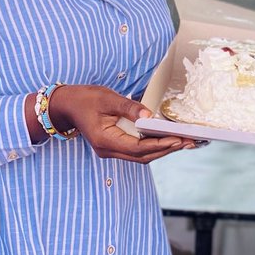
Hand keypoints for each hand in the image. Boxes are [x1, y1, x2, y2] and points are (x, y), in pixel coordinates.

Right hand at [47, 85, 196, 162]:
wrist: (66, 105)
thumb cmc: (85, 99)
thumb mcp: (108, 98)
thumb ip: (130, 108)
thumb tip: (150, 116)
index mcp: (105, 140)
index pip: (138, 148)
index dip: (159, 145)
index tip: (177, 139)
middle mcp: (107, 150)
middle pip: (142, 157)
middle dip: (166, 150)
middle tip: (188, 142)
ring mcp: (110, 150)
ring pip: (140, 156)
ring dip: (162, 150)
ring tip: (183, 143)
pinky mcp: (113, 146)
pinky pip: (136, 150)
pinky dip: (152, 147)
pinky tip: (166, 140)